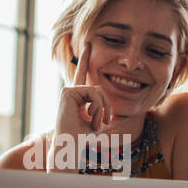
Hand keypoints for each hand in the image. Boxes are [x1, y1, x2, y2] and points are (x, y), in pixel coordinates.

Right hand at [52, 43, 115, 169]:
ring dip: (102, 109)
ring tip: (97, 123)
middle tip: (106, 122)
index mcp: (78, 97)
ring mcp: (68, 91)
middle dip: (107, 106)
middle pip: (99, 88)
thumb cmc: (82, 138)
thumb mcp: (99, 126)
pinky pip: (93, 93)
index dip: (86, 60)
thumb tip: (120, 122)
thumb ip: (108, 119)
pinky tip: (89, 117)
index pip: (83, 75)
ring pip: (98, 91)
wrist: (70, 144)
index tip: (88, 43)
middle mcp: (72, 91)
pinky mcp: (68, 92)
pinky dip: (97, 107)